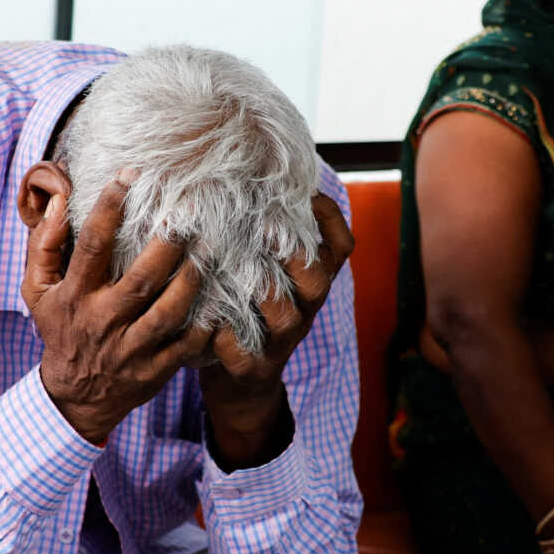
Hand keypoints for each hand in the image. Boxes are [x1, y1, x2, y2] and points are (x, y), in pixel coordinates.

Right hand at [23, 176, 213, 444]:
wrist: (76, 395)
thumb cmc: (60, 329)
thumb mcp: (36, 291)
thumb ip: (43, 245)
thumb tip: (59, 201)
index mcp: (75, 296)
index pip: (92, 247)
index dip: (109, 209)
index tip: (128, 176)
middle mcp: (103, 321)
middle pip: (140, 280)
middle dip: (167, 245)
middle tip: (189, 212)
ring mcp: (131, 348)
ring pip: (168, 312)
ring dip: (192, 279)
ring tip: (210, 249)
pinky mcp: (155, 370)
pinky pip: (186, 346)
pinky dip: (205, 324)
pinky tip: (221, 297)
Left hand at [196, 193, 353, 464]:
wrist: (239, 383)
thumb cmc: (244, 309)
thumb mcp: (262, 270)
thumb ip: (262, 232)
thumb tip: (245, 171)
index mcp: (307, 282)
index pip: (340, 248)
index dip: (328, 219)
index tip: (305, 193)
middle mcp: (302, 310)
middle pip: (320, 282)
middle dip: (296, 255)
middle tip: (264, 228)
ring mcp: (280, 342)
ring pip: (288, 320)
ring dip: (265, 296)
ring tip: (239, 277)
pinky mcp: (253, 370)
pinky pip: (248, 360)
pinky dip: (231, 344)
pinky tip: (214, 328)